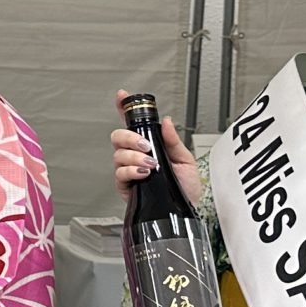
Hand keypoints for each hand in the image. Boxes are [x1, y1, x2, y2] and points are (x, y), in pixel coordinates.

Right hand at [112, 91, 202, 209]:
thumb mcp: (186, 160)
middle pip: (118, 137)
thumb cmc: (186, 188)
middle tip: (145, 146)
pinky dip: (131, 171)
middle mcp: (136, 156)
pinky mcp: (126, 186)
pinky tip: (143, 173)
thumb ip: (174, 141)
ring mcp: (129, 170)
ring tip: (151, 164)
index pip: (133, 124)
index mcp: (149, 146)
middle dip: (130, 138)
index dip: (124, 109)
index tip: (122, 96)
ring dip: (134, 157)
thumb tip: (166, 122)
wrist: (187, 210)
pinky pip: (120, 174)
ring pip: (119, 155)